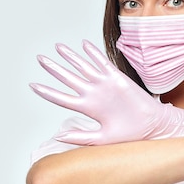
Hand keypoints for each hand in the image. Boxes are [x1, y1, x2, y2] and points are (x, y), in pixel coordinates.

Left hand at [30, 40, 183, 144]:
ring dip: (70, 57)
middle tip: (40, 59)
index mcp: (88, 108)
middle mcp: (93, 94)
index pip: (62, 98)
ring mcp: (104, 84)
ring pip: (83, 66)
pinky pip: (102, 63)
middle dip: (54, 68)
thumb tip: (59, 137)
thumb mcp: (102, 139)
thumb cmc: (129, 134)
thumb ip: (81, 137)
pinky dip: (93, 53)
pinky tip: (84, 44)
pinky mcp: (117, 77)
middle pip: (69, 78)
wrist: (150, 126)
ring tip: (58, 47)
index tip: (33, 86)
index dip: (47, 92)